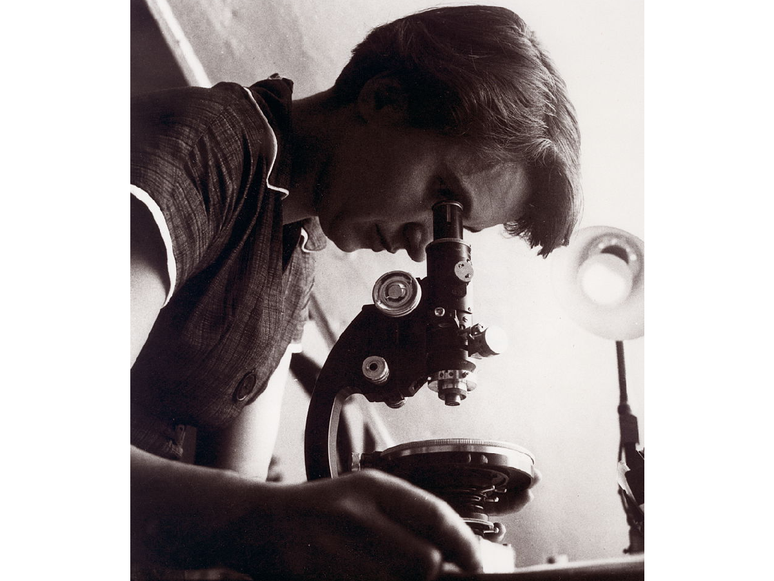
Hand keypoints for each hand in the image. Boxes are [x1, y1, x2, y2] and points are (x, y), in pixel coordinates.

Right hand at [226, 470, 483, 580]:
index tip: (477, 564)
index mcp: (372, 487)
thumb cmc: (316, 512)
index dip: (465, 545)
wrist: (256, 522)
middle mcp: (357, 513)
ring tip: (387, 574)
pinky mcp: (322, 575)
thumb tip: (455, 553)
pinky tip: (368, 578)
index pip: (436, 516)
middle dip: (432, 574)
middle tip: (430, 575)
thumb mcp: (360, 497)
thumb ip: (404, 517)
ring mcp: (337, 547)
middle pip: (426, 560)